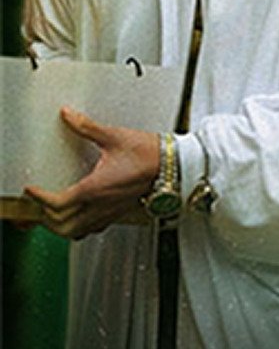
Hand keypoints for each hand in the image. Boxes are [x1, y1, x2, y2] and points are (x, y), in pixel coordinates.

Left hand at [22, 108, 160, 239]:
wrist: (176, 165)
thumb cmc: (150, 153)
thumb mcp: (114, 136)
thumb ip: (87, 127)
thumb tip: (69, 116)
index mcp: (95, 188)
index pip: (57, 203)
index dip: (39, 197)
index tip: (32, 189)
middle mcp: (101, 204)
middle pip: (62, 225)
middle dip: (46, 218)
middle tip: (40, 204)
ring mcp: (111, 211)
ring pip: (77, 232)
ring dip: (62, 227)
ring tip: (55, 215)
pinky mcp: (120, 212)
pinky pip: (94, 228)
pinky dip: (81, 227)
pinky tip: (81, 215)